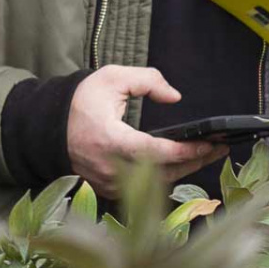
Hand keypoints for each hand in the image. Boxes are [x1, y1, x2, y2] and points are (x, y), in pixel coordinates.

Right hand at [66, 66, 226, 199]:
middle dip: (195, 161)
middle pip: (164, 173)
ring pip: (156, 185)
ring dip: (183, 170)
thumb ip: (147, 80)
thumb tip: (174, 96)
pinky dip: (165, 176)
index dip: (187, 150)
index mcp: (112, 141)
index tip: (210, 143)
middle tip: (219, 148)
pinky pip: (144, 188)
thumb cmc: (80, 103)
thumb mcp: (112, 78)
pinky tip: (181, 163)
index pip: (157, 152)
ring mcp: (110, 183)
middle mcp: (112, 169)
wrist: (48, 128)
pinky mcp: (109, 189)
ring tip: (207, 154)